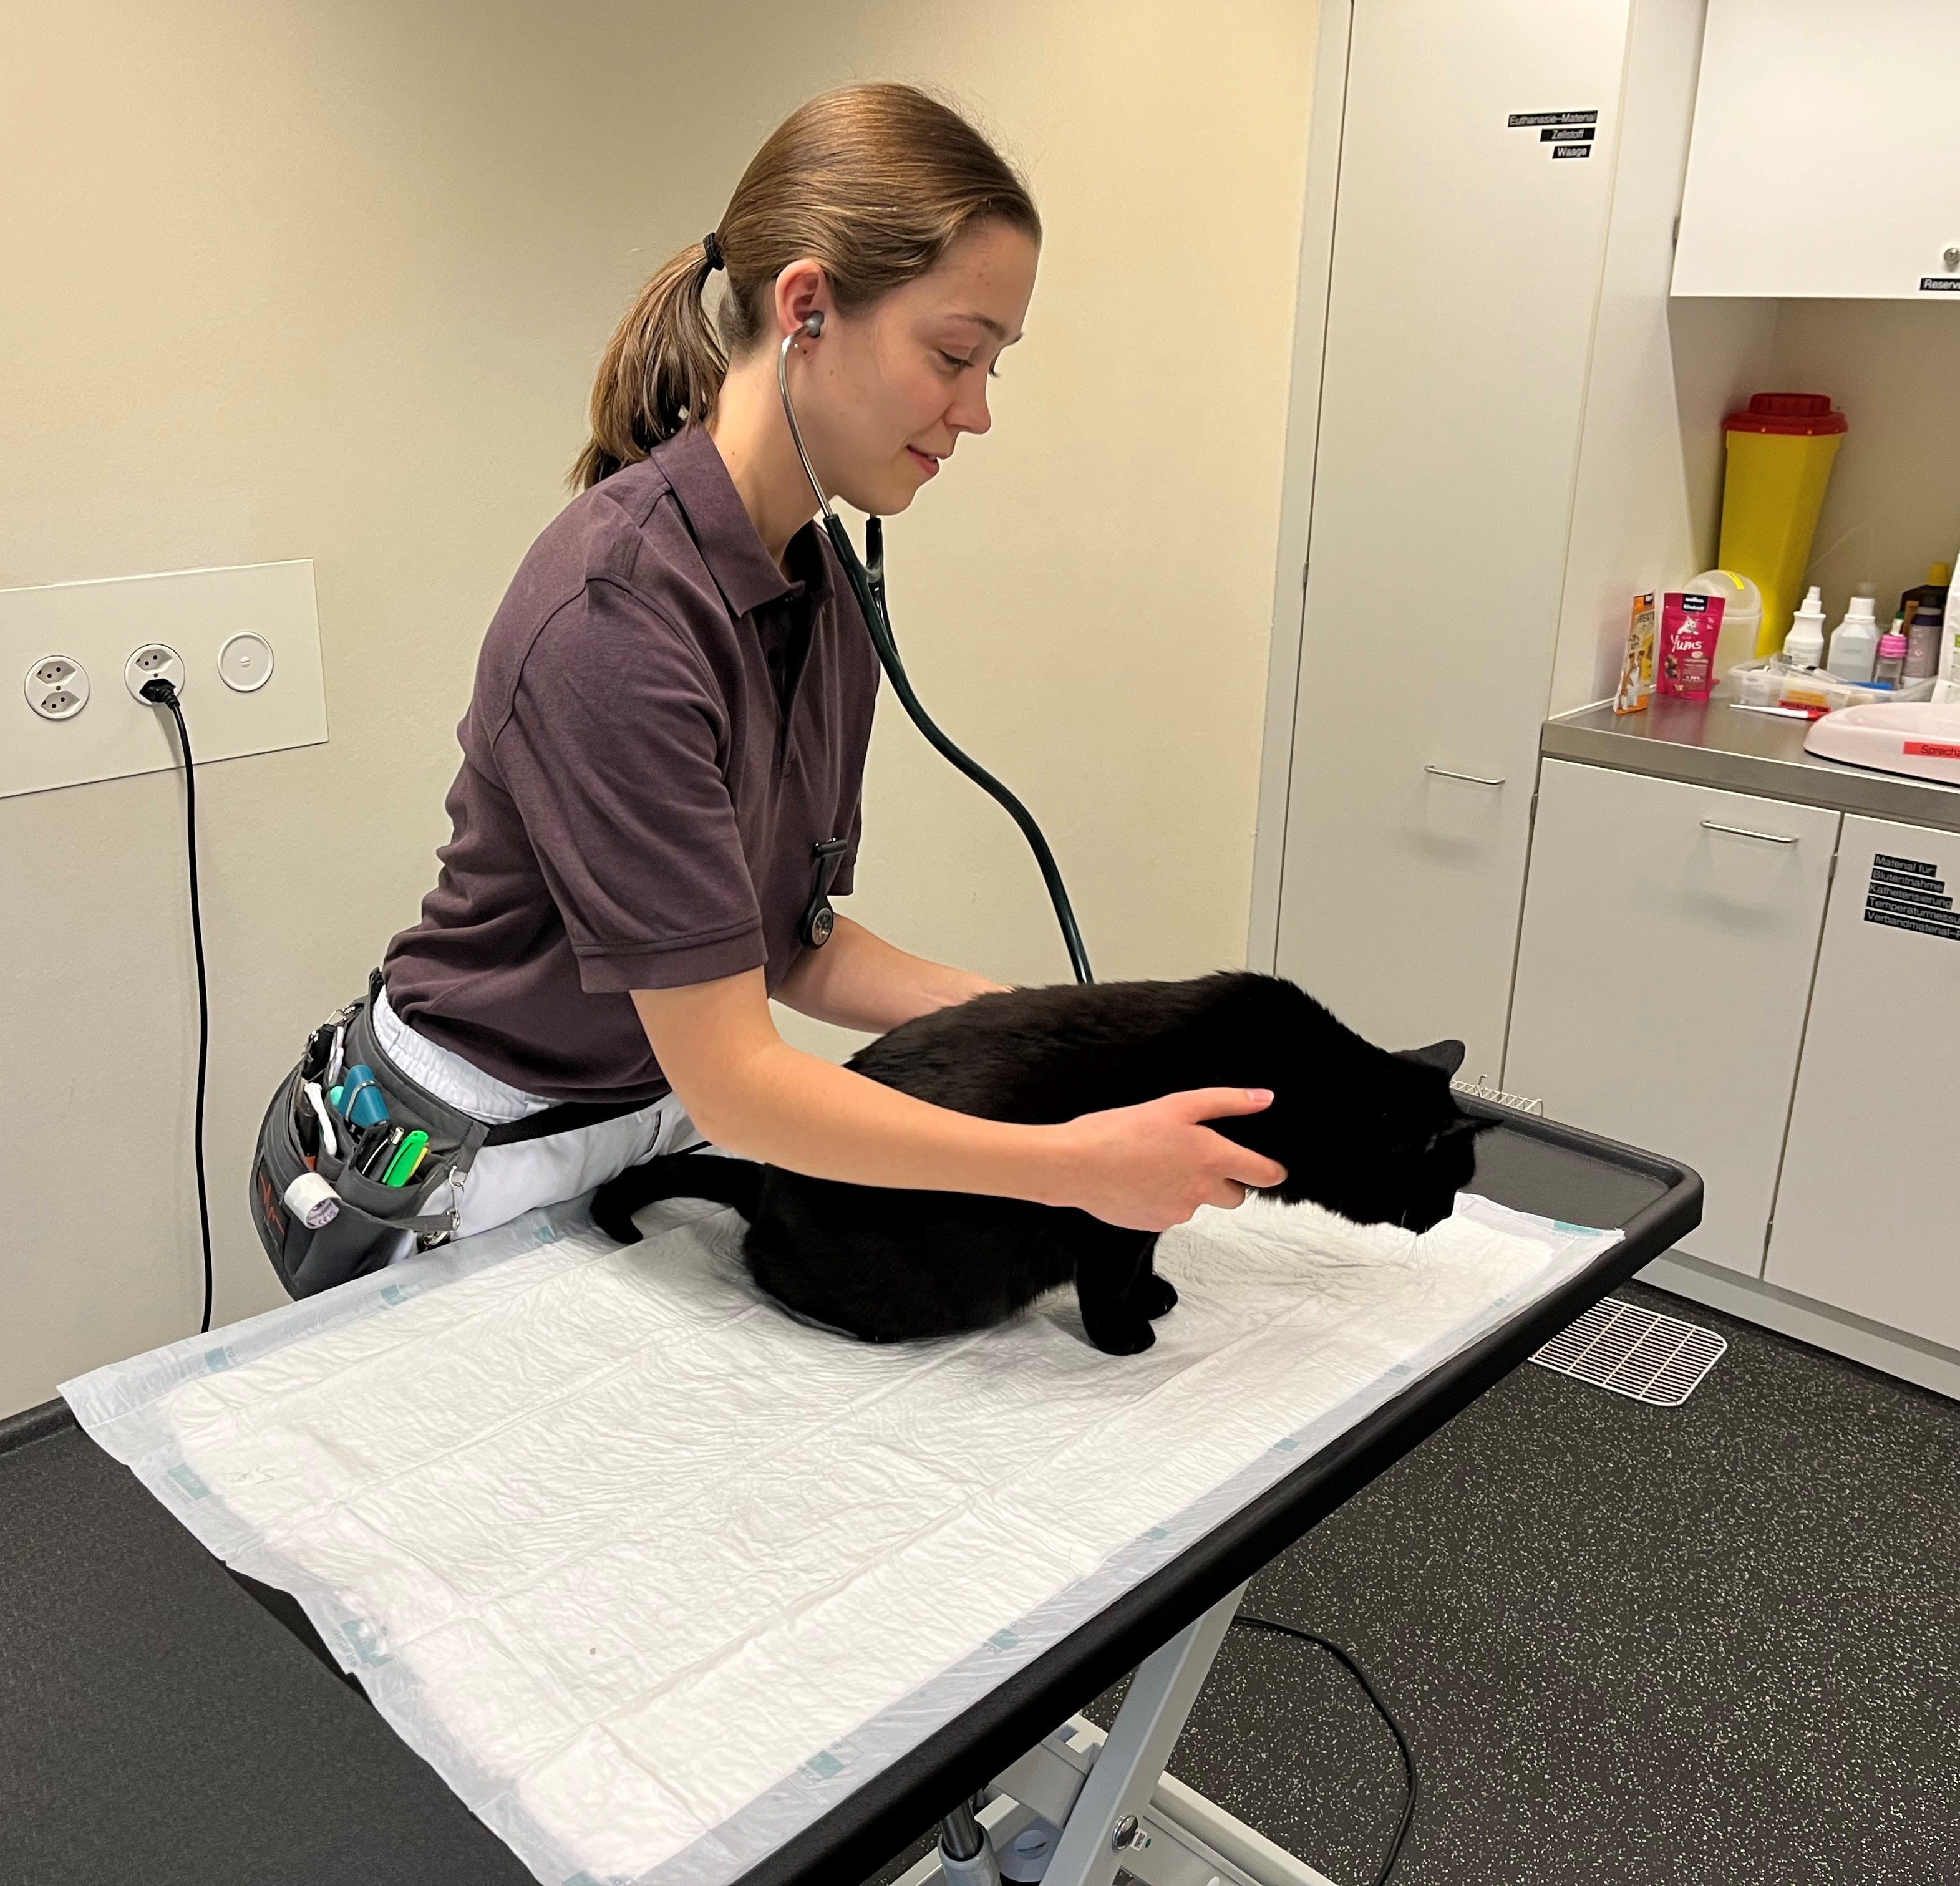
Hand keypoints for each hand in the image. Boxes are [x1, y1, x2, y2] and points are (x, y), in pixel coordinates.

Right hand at [1048, 1089, 1288, 1231]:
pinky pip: (1170, 1213)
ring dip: (1189, 1188)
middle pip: (1235, 1198)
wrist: (1076, 1165)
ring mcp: (1179, 1212)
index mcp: (1211, 1158)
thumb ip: (1226, 1102)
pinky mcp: (1156, 1225)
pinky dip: (1162, 1199)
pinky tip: (1139, 1180)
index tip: (1270, 1169)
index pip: (1264, 1175)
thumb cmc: (1121, 1130)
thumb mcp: (1177, 1104)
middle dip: (1227, 1183)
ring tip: (1155, 1163)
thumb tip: (1265, 1099)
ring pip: (1198, 1203)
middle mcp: (1201, 1191)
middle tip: (1200, 1161)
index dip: (1271, 1171)